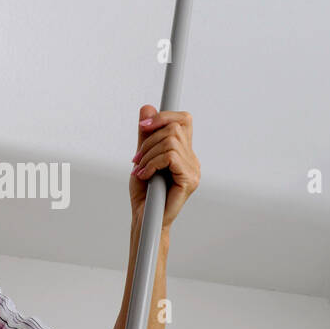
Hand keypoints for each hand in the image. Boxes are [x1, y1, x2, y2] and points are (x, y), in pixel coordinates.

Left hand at [129, 105, 199, 228]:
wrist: (144, 220)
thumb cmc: (144, 194)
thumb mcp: (142, 157)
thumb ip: (146, 135)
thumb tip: (147, 108)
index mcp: (184, 153)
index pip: (183, 120)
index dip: (163, 116)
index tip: (142, 127)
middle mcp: (192, 159)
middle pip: (175, 126)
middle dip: (149, 139)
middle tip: (136, 159)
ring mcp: (193, 170)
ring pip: (171, 141)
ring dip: (148, 154)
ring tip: (139, 170)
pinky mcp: (190, 180)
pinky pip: (170, 157)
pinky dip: (152, 163)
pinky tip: (144, 175)